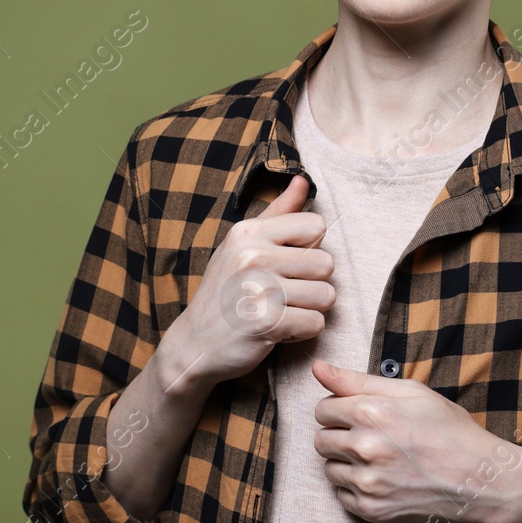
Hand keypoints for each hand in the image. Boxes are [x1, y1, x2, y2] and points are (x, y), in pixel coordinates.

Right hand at [160, 175, 334, 393]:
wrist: (194, 343)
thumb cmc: (226, 291)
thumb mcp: (243, 246)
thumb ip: (278, 213)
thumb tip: (303, 179)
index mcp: (249, 232)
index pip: (316, 225)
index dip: (308, 248)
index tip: (286, 264)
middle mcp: (252, 256)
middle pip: (326, 263)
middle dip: (313, 283)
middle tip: (283, 294)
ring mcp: (258, 290)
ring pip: (326, 296)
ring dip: (310, 310)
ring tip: (281, 311)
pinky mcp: (265, 323)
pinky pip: (315, 324)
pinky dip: (302, 332)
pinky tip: (278, 330)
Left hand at [310, 359, 521, 522]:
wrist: (481, 480)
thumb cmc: (450, 431)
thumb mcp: (410, 393)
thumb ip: (357, 380)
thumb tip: (317, 367)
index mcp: (370, 413)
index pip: (322, 409)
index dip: (339, 410)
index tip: (358, 415)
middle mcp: (363, 448)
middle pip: (321, 439)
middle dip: (339, 435)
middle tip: (369, 437)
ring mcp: (367, 482)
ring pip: (329, 469)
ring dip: (345, 463)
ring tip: (377, 460)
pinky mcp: (372, 510)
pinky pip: (342, 495)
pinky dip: (356, 488)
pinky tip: (382, 480)